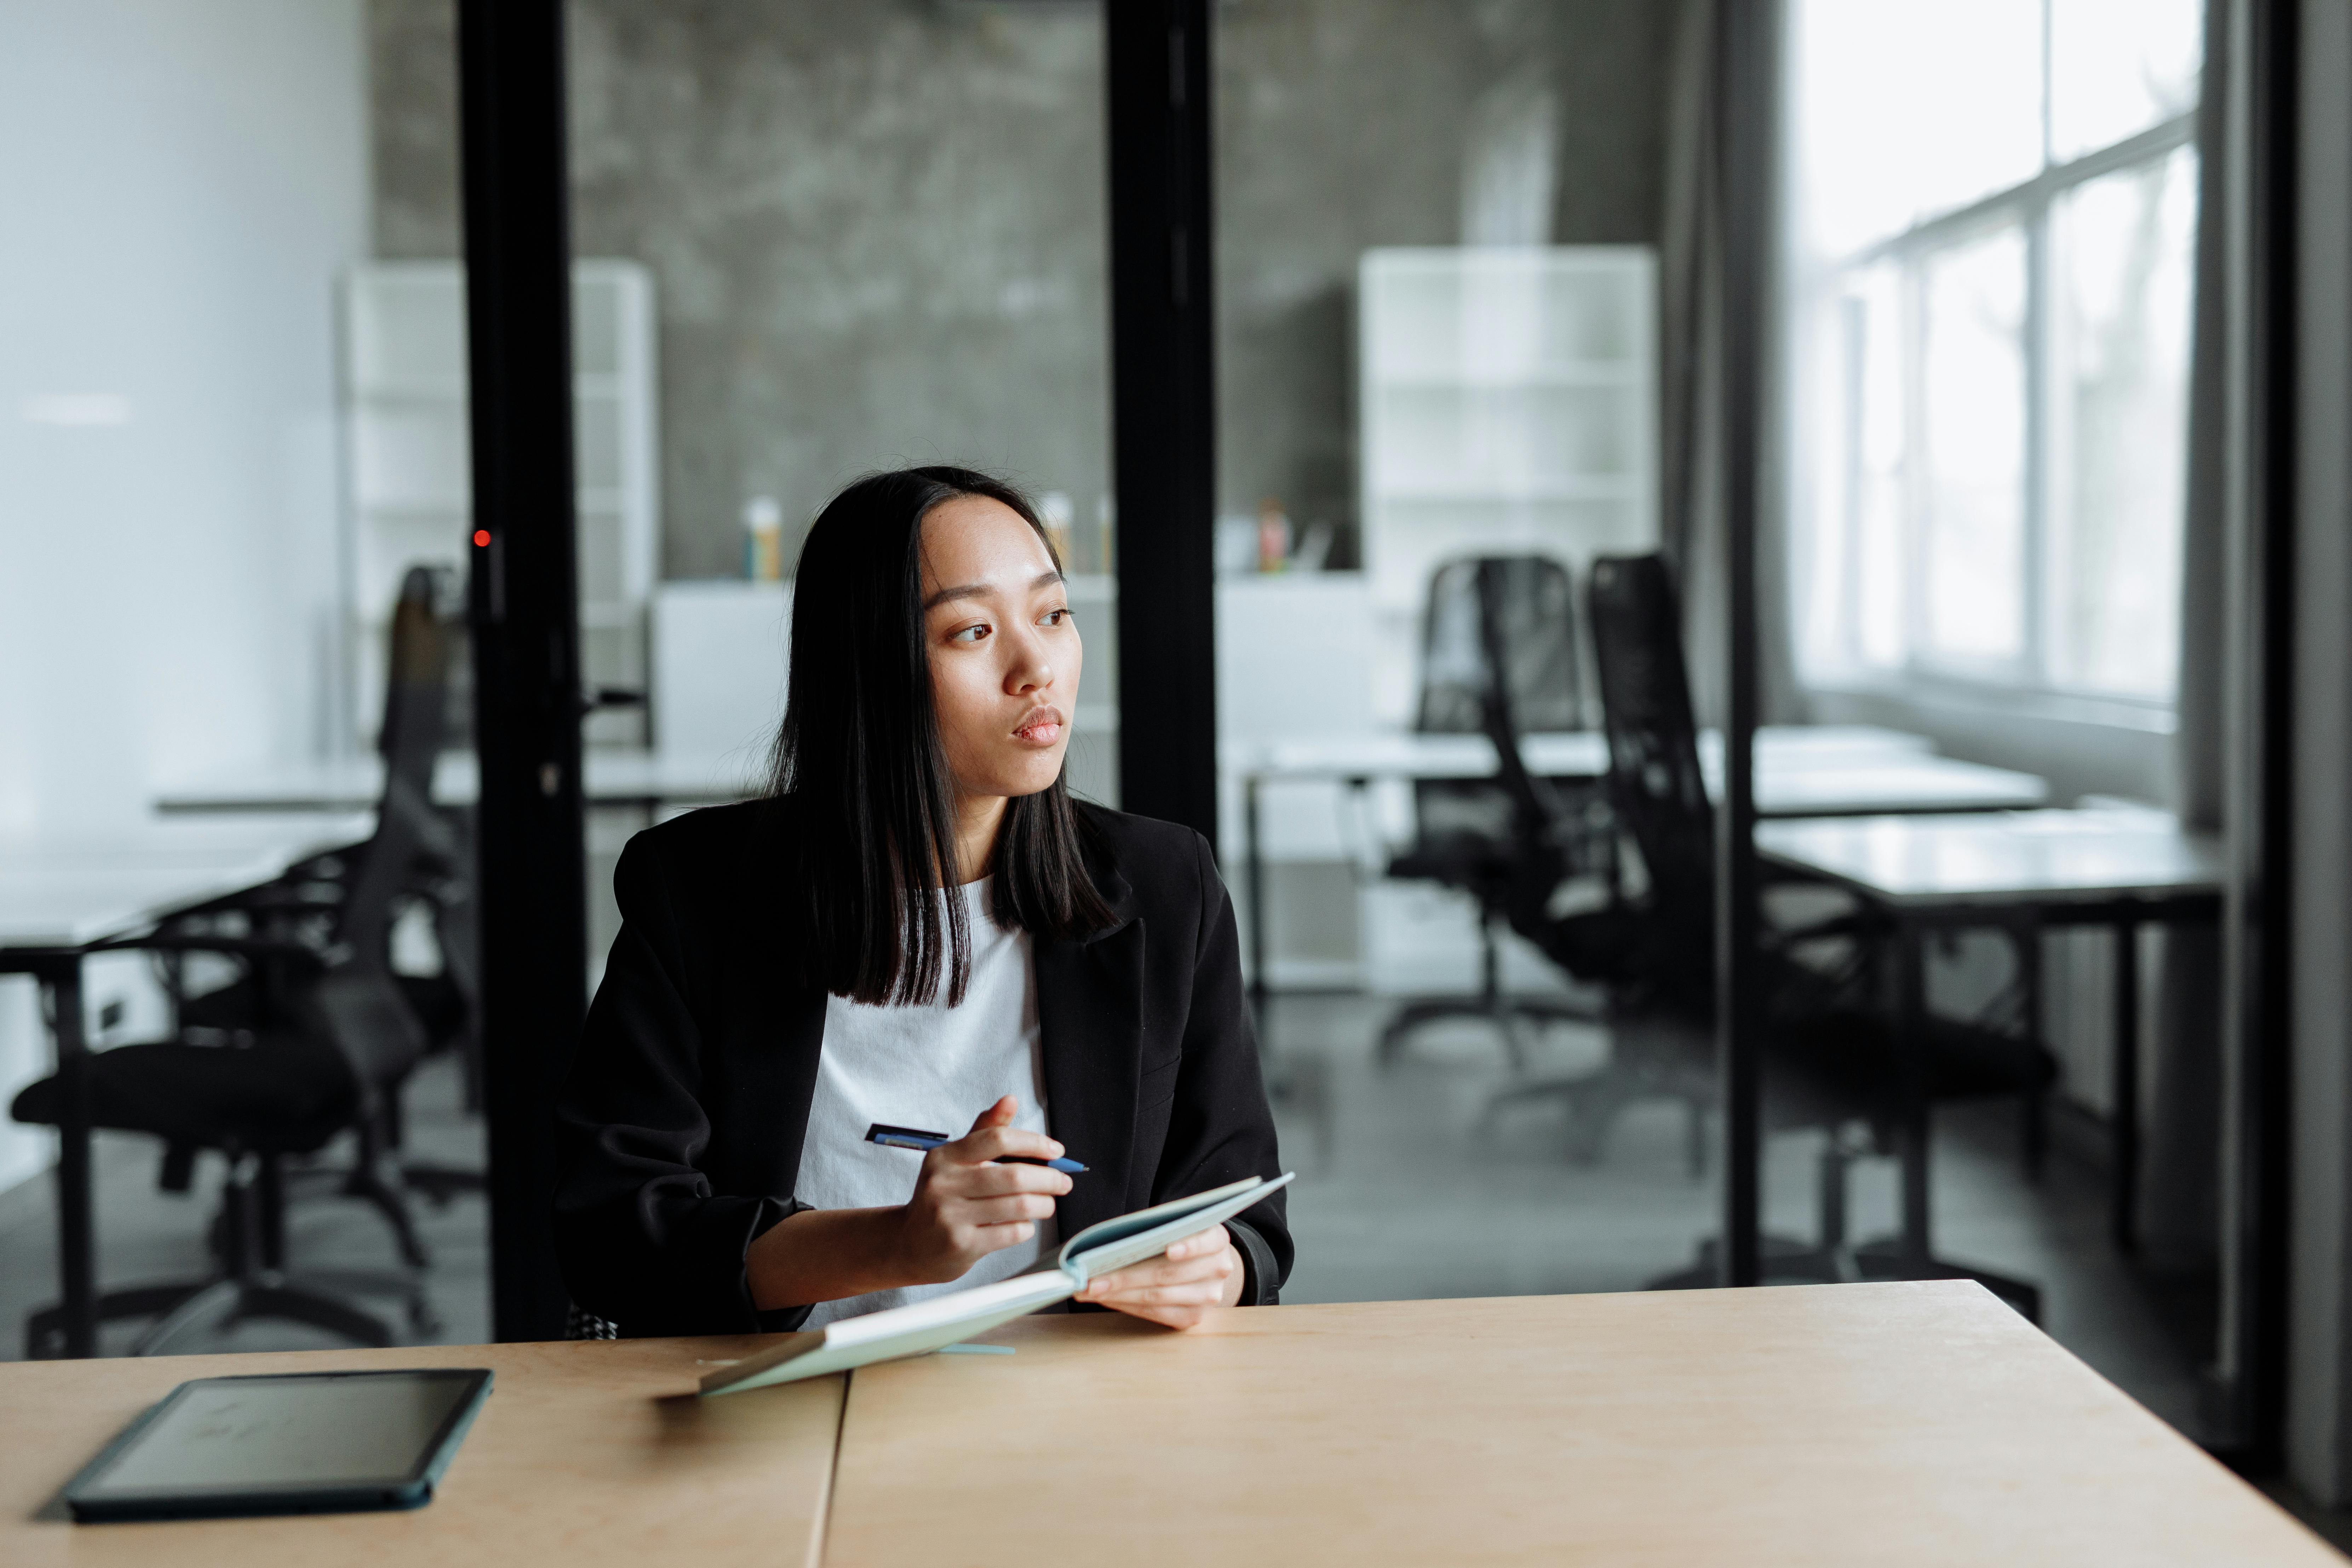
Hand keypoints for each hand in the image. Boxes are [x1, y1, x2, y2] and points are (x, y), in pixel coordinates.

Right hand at [892, 1096, 1072, 1284]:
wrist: (910, 1245)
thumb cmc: (942, 1198)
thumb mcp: (956, 1161)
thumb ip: (985, 1131)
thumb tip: (1009, 1100)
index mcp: (944, 1157)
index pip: (997, 1139)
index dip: (1034, 1142)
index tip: (1056, 1151)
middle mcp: (944, 1184)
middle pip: (1014, 1176)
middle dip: (1049, 1179)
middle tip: (1063, 1182)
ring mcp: (951, 1217)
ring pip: (1018, 1206)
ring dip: (1044, 1204)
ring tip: (1048, 1203)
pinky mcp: (961, 1246)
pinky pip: (1011, 1232)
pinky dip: (1027, 1227)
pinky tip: (1024, 1224)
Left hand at [1075, 1224, 1242, 1328]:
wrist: (1203, 1264)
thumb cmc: (1179, 1237)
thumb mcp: (1176, 1224)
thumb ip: (1155, 1229)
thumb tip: (1108, 1243)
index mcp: (1217, 1239)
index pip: (1204, 1242)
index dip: (1188, 1246)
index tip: (1168, 1249)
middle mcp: (1218, 1269)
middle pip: (1167, 1274)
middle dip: (1124, 1276)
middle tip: (1089, 1279)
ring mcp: (1208, 1297)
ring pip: (1157, 1297)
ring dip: (1118, 1294)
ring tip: (1088, 1290)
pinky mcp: (1193, 1318)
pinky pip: (1156, 1314)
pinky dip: (1127, 1306)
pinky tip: (1106, 1299)